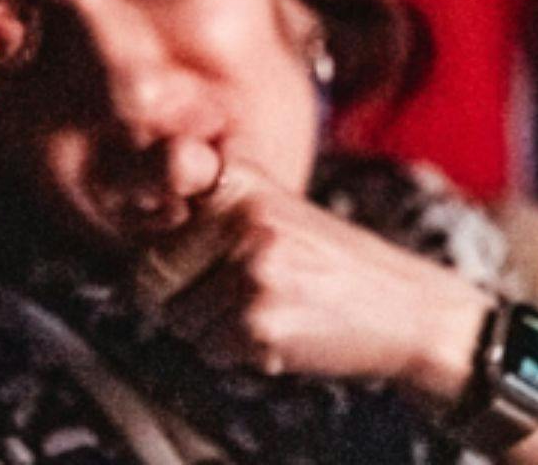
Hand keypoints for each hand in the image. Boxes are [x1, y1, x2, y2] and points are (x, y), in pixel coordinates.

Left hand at [134, 158, 492, 402]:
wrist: (409, 307)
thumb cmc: (332, 262)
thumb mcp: (274, 208)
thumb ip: (210, 209)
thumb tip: (128, 220)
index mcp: (237, 183)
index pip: (152, 229)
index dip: (161, 260)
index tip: (183, 268)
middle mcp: (239, 218)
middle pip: (154, 278)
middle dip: (181, 301)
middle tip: (229, 302)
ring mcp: (249, 269)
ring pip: (180, 320)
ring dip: (212, 331)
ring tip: (263, 314)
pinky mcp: (259, 320)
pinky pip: (211, 350)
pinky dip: (238, 354)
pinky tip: (280, 334)